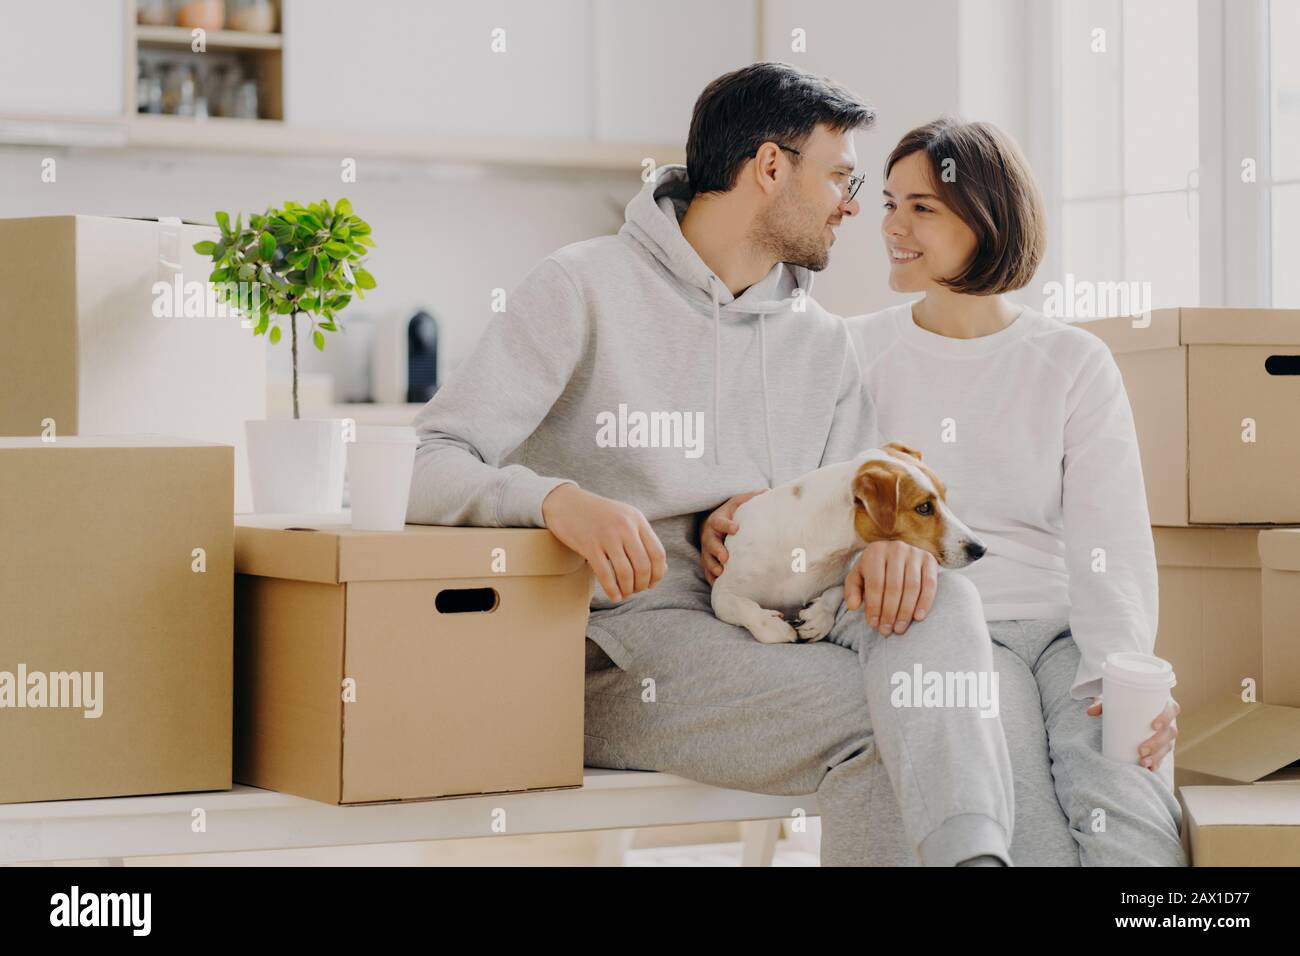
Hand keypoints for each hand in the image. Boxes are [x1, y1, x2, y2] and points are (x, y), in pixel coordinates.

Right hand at [542, 484, 666, 601]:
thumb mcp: (625, 518)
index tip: (652, 583)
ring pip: (626, 573)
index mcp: (637, 519)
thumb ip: (642, 539)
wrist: (567, 503)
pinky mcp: (589, 545)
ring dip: (628, 589)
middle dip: (642, 584)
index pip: (657, 553)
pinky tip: (614, 596)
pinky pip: (605, 575)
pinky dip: (612, 590)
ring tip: (625, 593)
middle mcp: (625, 526)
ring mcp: (607, 535)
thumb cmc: (599, 516)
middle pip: (643, 566)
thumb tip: (660, 570)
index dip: (658, 574)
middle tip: (636, 590)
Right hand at [700, 489, 767, 583]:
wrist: (713, 523)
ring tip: (721, 573)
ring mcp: (706, 550)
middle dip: (716, 551)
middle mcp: (709, 535)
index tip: (736, 529)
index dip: (726, 525)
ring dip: (713, 566)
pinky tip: (719, 585)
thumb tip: (768, 492)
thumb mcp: (738, 502)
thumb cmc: (730, 513)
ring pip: (706, 559)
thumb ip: (751, 497)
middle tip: (726, 558)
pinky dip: (712, 578)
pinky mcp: (707, 560)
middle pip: (710, 543)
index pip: (719, 522)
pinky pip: (707, 571)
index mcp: (717, 520)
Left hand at [844, 540, 938, 635]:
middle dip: (889, 612)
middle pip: (893, 587)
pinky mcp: (930, 559)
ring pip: (912, 587)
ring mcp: (914, 553)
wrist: (896, 554)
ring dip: (905, 611)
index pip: (875, 584)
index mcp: (875, 551)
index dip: (874, 606)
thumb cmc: (874, 570)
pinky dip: (925, 602)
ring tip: (899, 628)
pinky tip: (918, 617)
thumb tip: (853, 606)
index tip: (874, 624)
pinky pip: (929, 584)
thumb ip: (853, 590)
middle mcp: (896, 549)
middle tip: (887, 630)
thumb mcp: (858, 577)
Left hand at [1087, 695, 1179, 769]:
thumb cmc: (1126, 698)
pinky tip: (1151, 769)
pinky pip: (1164, 754)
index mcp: (1163, 703)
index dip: (1166, 717)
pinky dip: (1158, 762)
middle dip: (1157, 743)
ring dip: (1157, 756)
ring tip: (1143, 762)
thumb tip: (1090, 712)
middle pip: (1170, 732)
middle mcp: (1168, 719)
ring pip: (1168, 745)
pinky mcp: (1161, 743)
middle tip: (1141, 750)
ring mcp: (1166, 732)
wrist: (1132, 702)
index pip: (1171, 709)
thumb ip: (1103, 703)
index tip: (1154, 725)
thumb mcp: (1115, 698)